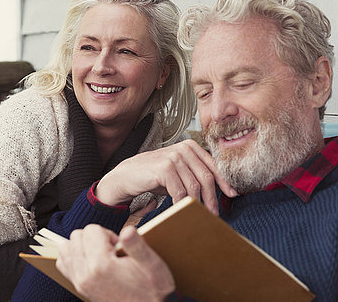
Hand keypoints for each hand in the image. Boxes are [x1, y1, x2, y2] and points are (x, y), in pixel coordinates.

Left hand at [56, 225, 174, 301]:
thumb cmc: (152, 288)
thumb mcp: (152, 264)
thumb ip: (137, 245)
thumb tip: (127, 230)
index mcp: (101, 265)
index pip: (91, 229)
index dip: (108, 234)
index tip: (118, 247)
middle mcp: (85, 274)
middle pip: (77, 236)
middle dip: (94, 238)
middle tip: (112, 251)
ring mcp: (79, 282)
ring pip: (66, 247)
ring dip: (82, 246)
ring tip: (101, 255)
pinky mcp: (78, 287)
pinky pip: (63, 262)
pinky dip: (74, 256)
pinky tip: (90, 260)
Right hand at [96, 140, 236, 214]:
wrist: (128, 176)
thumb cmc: (155, 176)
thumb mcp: (179, 172)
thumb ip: (196, 175)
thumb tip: (221, 191)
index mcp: (190, 147)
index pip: (213, 166)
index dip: (224, 182)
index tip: (233, 195)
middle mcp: (183, 149)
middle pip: (206, 177)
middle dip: (212, 198)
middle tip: (214, 213)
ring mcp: (174, 157)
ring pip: (194, 186)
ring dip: (198, 203)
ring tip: (198, 214)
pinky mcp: (165, 168)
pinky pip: (180, 192)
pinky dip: (182, 204)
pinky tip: (181, 210)